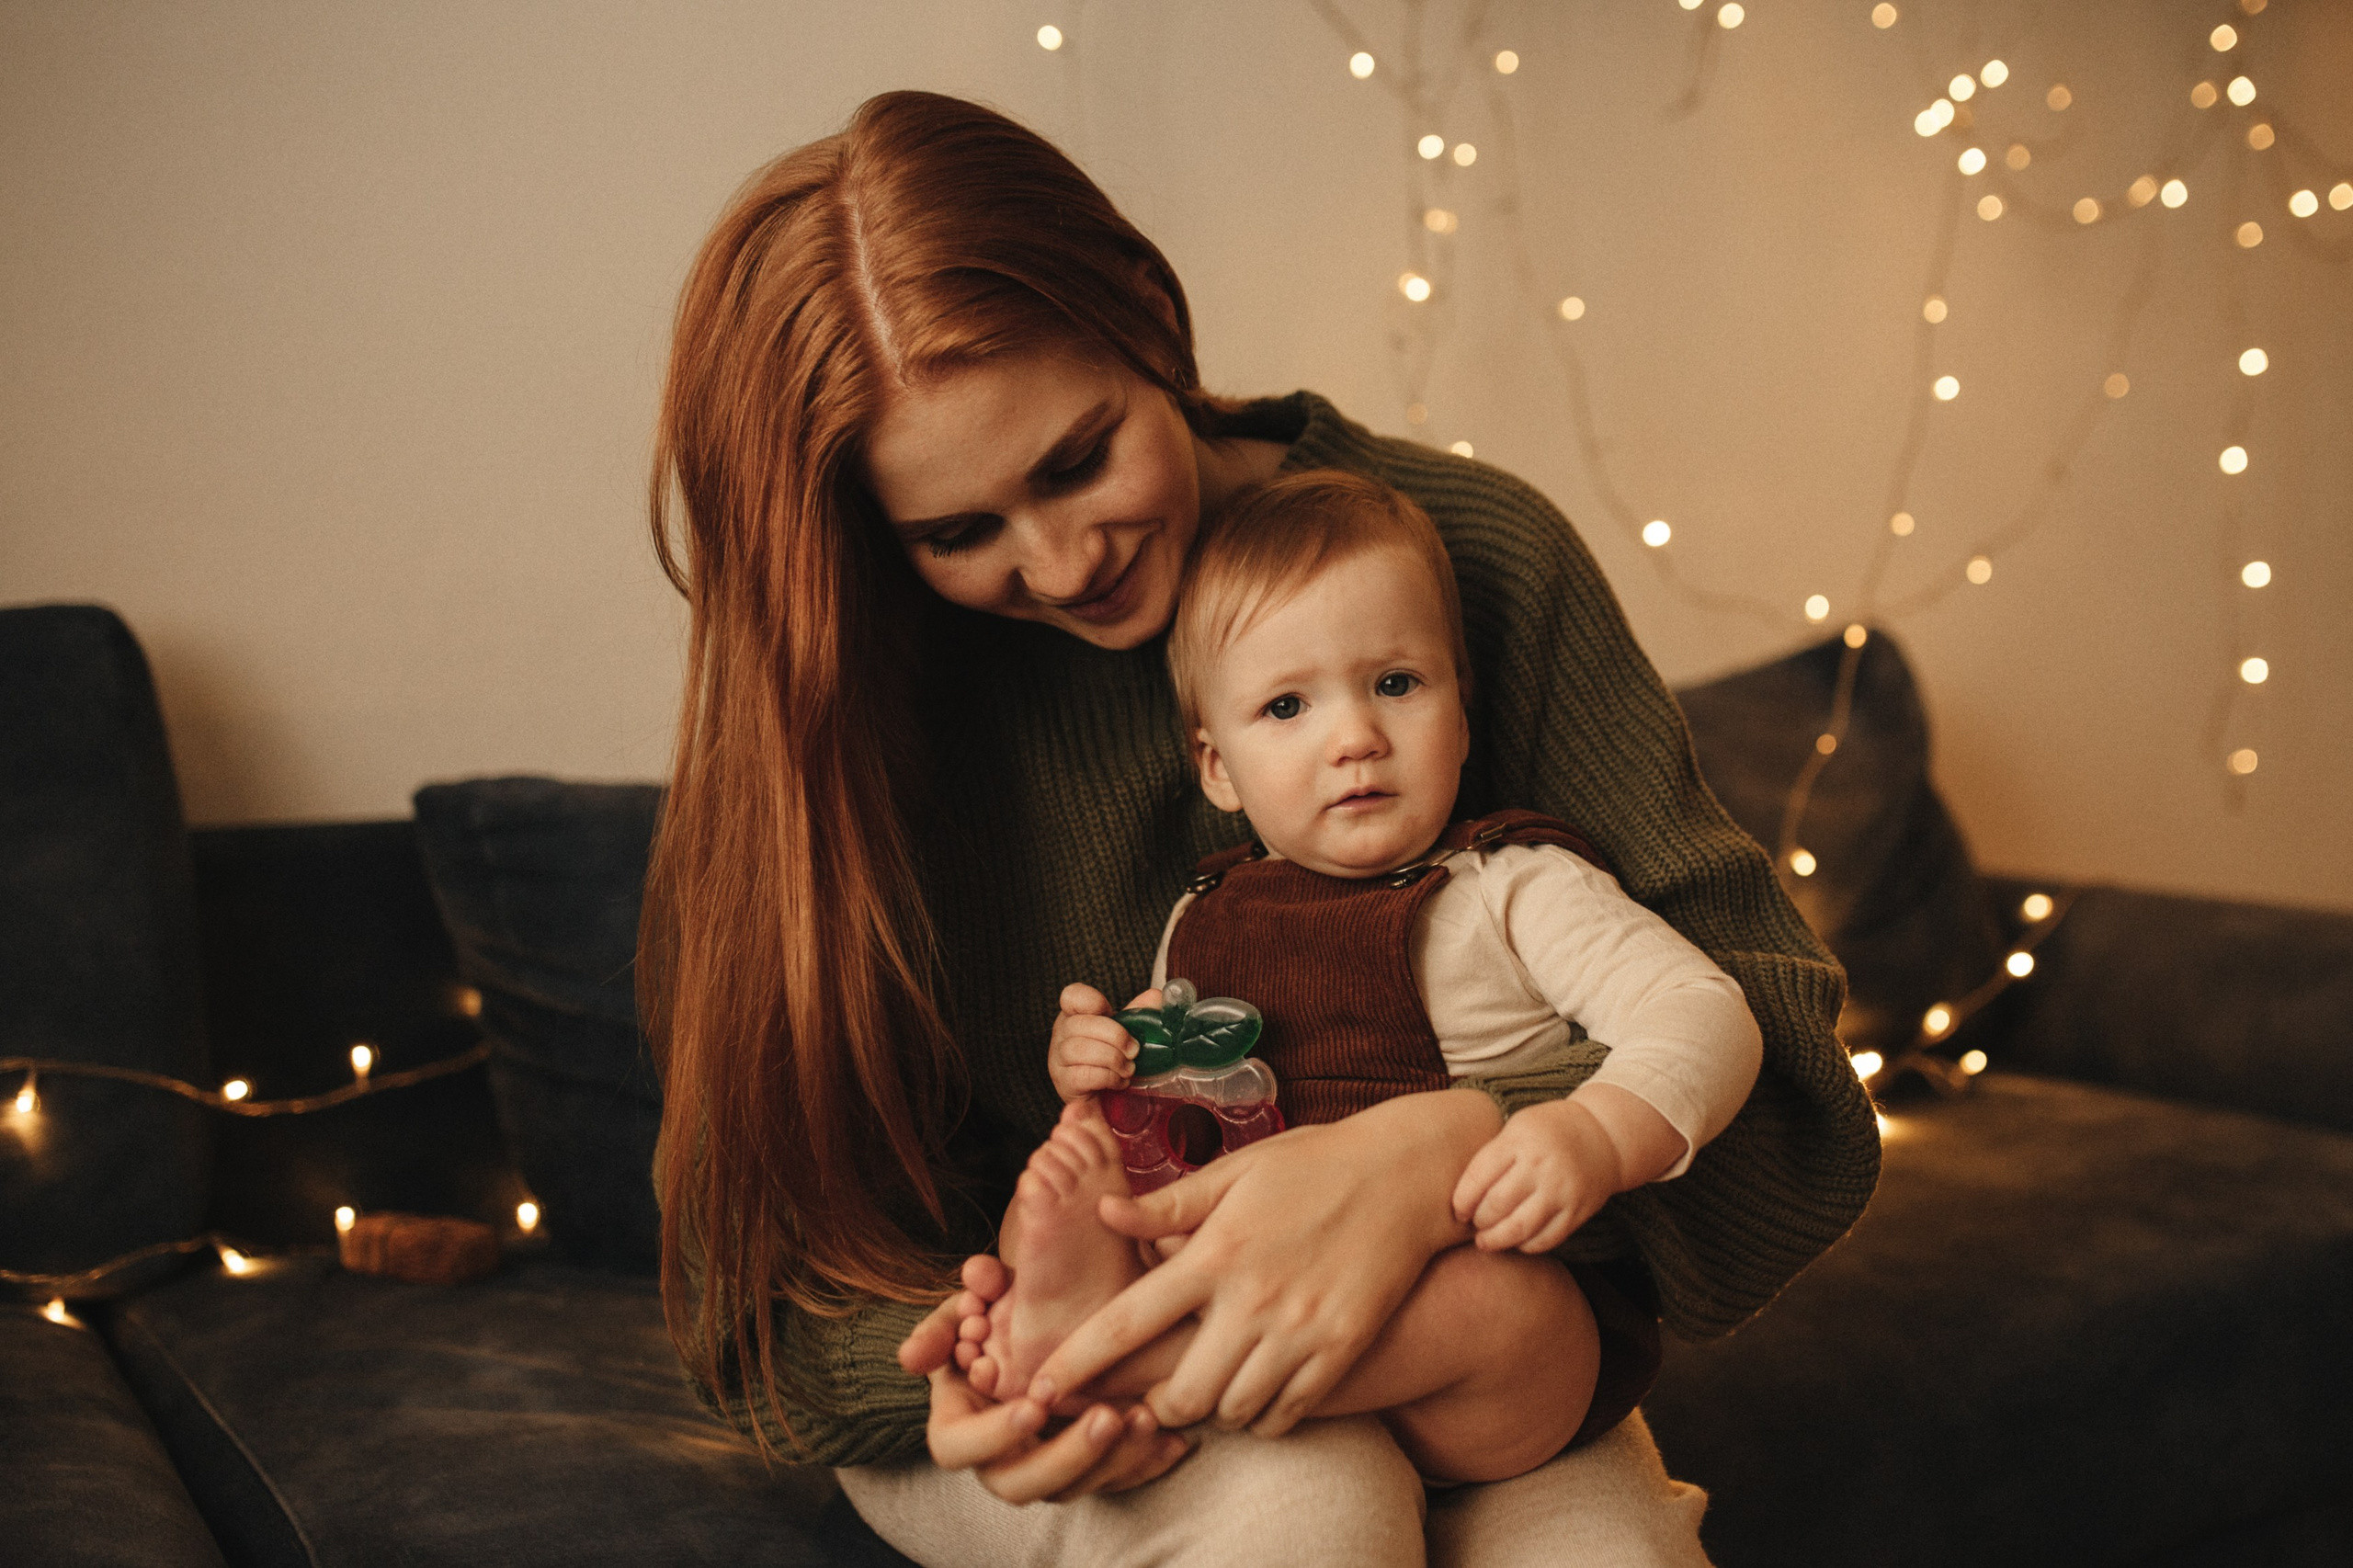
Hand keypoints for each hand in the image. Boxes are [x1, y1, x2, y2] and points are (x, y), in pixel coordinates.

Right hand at [899, 1256, 1191, 1502]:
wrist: (1038, 1317)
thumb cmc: (991, 1315)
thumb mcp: (964, 1309)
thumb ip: (944, 1323)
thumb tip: (911, 1358)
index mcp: (958, 1424)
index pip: (957, 1449)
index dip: (993, 1434)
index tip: (1033, 1403)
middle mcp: (998, 1457)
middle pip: (1021, 1485)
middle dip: (1066, 1456)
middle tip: (1107, 1417)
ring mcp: (1045, 1467)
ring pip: (1075, 1490)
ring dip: (1114, 1461)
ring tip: (1148, 1418)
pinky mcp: (1088, 1468)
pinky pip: (1117, 1481)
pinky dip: (1146, 1464)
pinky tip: (1177, 1442)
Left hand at [1028, 1088, 1500, 1437]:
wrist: (1407, 1173)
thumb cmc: (1315, 1164)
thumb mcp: (1237, 1170)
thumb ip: (1168, 1202)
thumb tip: (1103, 1213)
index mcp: (1215, 1251)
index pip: (1128, 1321)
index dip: (1077, 1362)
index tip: (1042, 1387)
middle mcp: (1253, 1299)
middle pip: (1181, 1391)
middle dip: (1154, 1404)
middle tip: (1148, 1395)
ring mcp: (1302, 1329)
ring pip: (1233, 1410)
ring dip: (1212, 1410)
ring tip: (1208, 1389)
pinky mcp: (1342, 1348)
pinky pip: (1288, 1413)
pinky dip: (1264, 1416)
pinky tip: (1257, 1392)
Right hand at [1048, 983, 1159, 1099]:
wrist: (1101, 1093)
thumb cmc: (1110, 1056)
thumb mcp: (1124, 1030)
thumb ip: (1138, 1012)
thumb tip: (1155, 996)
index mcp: (1075, 1014)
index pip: (1072, 996)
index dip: (1091, 1001)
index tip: (1110, 1012)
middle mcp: (1062, 1033)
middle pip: (1080, 1024)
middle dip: (1115, 1036)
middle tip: (1134, 1050)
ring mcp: (1059, 1058)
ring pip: (1079, 1050)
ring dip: (1113, 1059)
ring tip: (1129, 1068)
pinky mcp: (1065, 1083)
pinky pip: (1084, 1075)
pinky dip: (1108, 1077)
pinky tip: (1119, 1081)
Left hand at [1451, 1083, 1687, 1253]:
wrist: (1603, 1135)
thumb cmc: (1547, 1131)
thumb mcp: (1517, 1127)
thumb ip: (1492, 1156)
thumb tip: (1459, 1197)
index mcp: (1519, 1140)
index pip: (1479, 1176)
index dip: (1462, 1200)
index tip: (1457, 1210)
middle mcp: (1541, 1165)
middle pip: (1496, 1205)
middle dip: (1478, 1221)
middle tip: (1473, 1224)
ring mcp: (1562, 1190)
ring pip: (1519, 1228)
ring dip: (1496, 1240)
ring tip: (1486, 1241)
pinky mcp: (1578, 1211)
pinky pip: (1545, 1239)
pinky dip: (1525, 1246)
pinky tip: (1516, 1241)